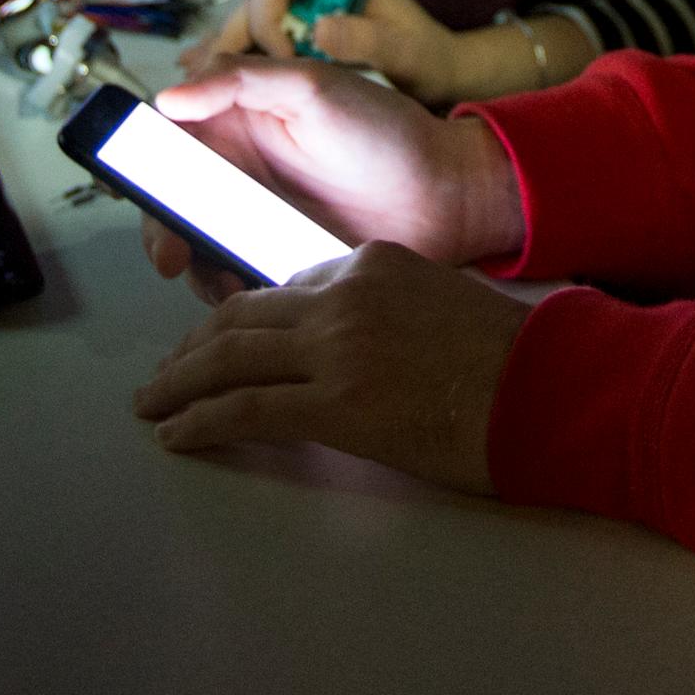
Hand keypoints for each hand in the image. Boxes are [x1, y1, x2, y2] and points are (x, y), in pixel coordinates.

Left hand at [134, 241, 529, 494]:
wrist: (542, 388)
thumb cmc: (505, 358)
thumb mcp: (437, 304)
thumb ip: (383, 309)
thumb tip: (345, 345)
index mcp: (374, 261)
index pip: (288, 284)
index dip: (243, 315)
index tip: (220, 339)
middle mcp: (346, 295)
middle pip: (243, 314)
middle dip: (194, 344)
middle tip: (167, 372)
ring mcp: (336, 348)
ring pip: (229, 357)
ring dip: (178, 382)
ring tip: (152, 403)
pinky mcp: (332, 404)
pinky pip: (243, 410)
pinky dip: (198, 422)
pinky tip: (175, 434)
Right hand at [145, 58, 523, 277]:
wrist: (447, 196)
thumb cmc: (389, 131)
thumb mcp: (316, 88)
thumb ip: (244, 80)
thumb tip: (171, 93)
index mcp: (242, 121)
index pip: (170, 141)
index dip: (143, 166)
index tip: (140, 193)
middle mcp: (242, 170)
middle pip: (173, 204)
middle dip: (161, 234)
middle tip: (173, 258)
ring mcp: (259, 218)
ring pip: (198, 247)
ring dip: (195, 269)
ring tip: (220, 283)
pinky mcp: (277, 258)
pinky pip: (234, 277)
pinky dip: (229, 290)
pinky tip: (246, 295)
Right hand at [183, 0, 474, 107]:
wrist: (435, 78)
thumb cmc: (425, 56)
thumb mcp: (402, 49)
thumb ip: (365, 37)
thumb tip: (320, 27)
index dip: (266, 17)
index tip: (281, 58)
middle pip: (249, 8)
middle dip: (232, 44)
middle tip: (222, 86)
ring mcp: (297, 20)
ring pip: (244, 33)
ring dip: (225, 62)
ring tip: (205, 95)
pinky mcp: (292, 47)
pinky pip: (252, 55)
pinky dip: (234, 74)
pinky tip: (215, 95)